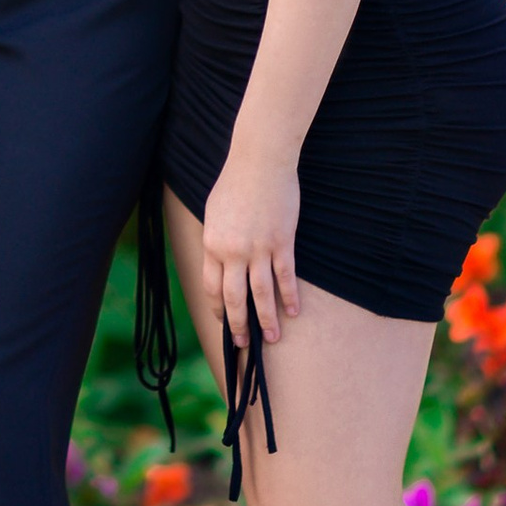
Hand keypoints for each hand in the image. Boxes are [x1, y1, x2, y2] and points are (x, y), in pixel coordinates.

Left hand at [200, 141, 300, 353]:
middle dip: (239, 324)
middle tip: (243, 343)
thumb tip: (219, 261)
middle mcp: (233, 251)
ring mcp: (259, 248)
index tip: (224, 322)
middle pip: (234, 297)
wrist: (259, 161)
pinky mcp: (282, 242)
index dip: (218, 308)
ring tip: (272, 338)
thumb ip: (217, 240)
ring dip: (266, 319)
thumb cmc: (235, 183)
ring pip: (261, 293)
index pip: (212, 287)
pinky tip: (293, 311)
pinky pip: (285, 276)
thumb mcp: (214, 212)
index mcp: (213, 244)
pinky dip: (289, 296)